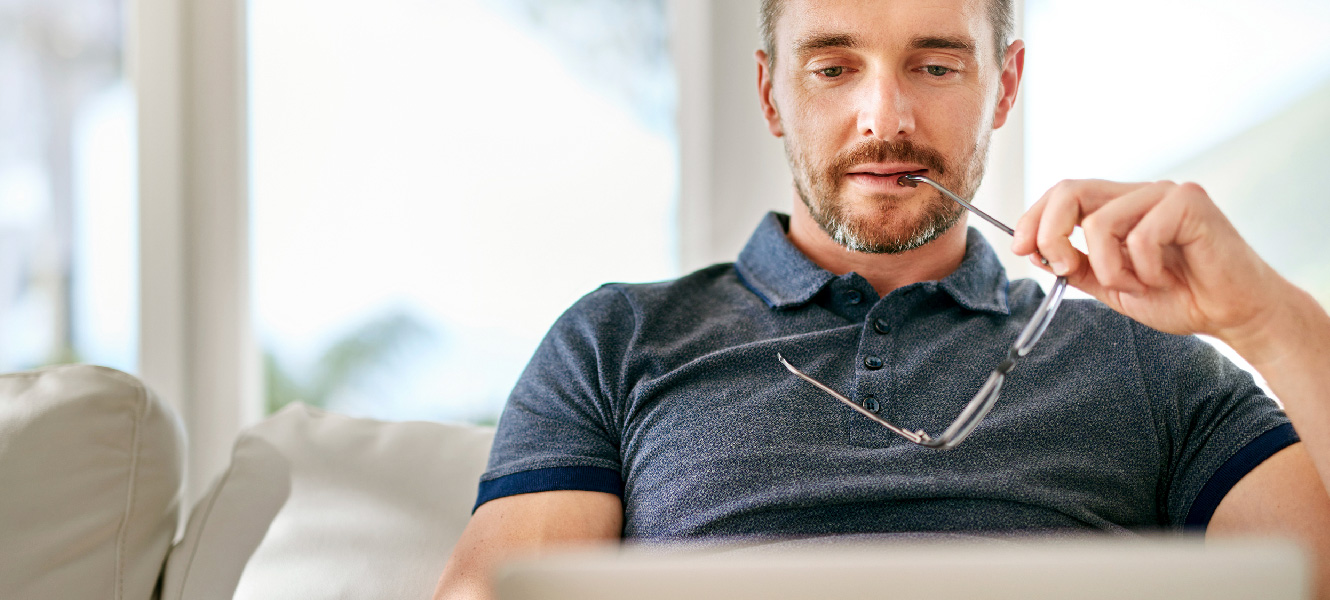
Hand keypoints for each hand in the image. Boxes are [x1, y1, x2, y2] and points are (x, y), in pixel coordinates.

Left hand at [1011, 179, 1286, 346]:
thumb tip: (1037, 251)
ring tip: (1139, 283)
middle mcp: (1140, 193)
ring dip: (1108, 267)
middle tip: (1059, 265)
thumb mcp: (1113, 286)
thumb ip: (1078, 266)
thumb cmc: (1182, 297)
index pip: (1065, 194)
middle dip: (1050, 232)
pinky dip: (1143, 268)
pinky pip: (1139, 236)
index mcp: (1121, 206)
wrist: (1235, 314)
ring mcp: (1166, 194)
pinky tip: (1166, 276)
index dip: (1033, 217)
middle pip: (1071, 191)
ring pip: (1100, 222)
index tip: (1020, 248)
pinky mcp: (1190, 203)